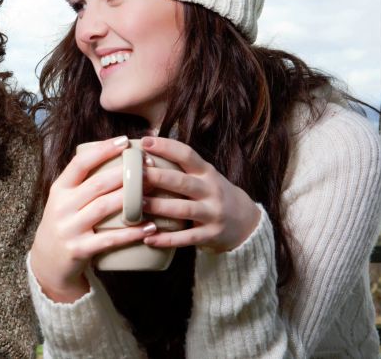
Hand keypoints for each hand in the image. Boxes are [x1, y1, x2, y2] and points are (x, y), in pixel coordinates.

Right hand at [29, 136, 156, 302]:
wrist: (47, 262)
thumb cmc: (65, 224)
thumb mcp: (65, 200)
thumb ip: (84, 182)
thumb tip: (116, 156)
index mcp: (59, 189)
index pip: (80, 163)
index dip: (103, 150)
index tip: (125, 141)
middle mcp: (62, 206)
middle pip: (97, 184)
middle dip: (125, 173)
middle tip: (148, 166)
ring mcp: (69, 228)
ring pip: (104, 207)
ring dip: (131, 198)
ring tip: (153, 191)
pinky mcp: (79, 249)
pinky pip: (109, 239)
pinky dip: (132, 232)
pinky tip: (150, 227)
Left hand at [140, 136, 260, 251]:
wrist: (246, 222)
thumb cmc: (213, 193)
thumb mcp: (204, 175)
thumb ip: (181, 165)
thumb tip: (146, 143)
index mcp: (206, 172)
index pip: (187, 154)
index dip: (166, 147)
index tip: (144, 142)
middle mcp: (211, 190)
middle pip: (182, 182)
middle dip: (157, 177)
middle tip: (134, 175)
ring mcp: (212, 213)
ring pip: (183, 210)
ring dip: (158, 207)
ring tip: (135, 205)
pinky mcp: (211, 235)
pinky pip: (187, 238)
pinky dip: (167, 239)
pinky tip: (147, 238)